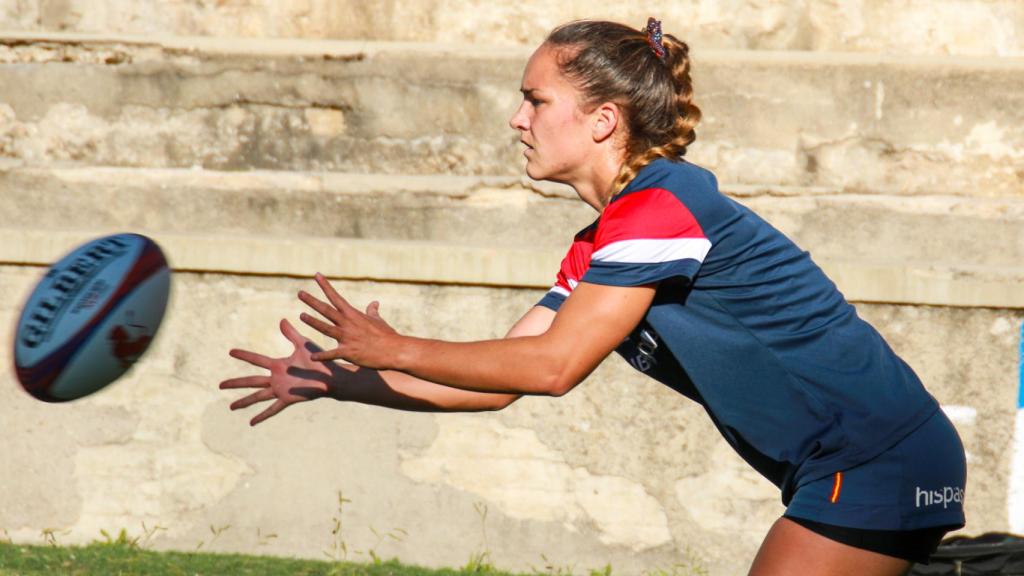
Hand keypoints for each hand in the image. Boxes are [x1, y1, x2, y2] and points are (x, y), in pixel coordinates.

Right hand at [220, 318, 347, 425]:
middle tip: (220, 385)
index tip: (230, 351)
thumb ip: (291, 333)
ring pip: (257, 396)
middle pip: (251, 380)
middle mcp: (277, 378)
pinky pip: (273, 409)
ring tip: (231, 407)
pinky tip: (251, 422)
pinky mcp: (288, 398)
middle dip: (236, 382)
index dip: (244, 355)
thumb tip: (281, 319)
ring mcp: (281, 390)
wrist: (332, 375)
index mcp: (279, 365)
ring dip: (244, 401)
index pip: (257, 360)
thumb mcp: (302, 344)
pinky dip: (262, 415)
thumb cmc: (319, 360)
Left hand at [297, 273, 401, 368]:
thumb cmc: (387, 335)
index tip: (317, 275)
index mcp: (353, 315)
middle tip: (300, 293)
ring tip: (301, 316)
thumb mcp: (378, 321)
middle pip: (326, 310)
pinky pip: (332, 354)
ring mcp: (347, 338)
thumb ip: (372, 311)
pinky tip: (312, 357)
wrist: (394, 350)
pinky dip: (322, 356)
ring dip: (313, 322)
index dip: (325, 286)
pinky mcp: (349, 352)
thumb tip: (374, 303)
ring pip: (326, 328)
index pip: (336, 297)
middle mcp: (348, 324)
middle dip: (312, 301)